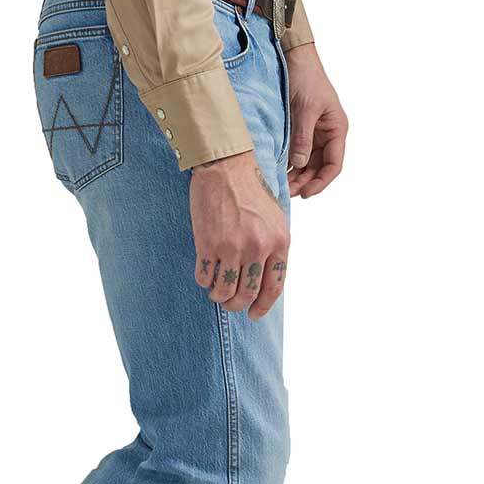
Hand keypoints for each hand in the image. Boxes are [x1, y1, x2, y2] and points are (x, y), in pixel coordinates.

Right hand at [190, 150, 289, 320]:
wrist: (225, 168)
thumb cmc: (250, 193)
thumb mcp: (275, 220)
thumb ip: (274, 249)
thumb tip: (265, 283)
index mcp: (279, 242)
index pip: (273, 288)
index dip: (262, 306)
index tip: (253, 314)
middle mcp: (258, 247)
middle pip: (247, 294)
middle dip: (236, 305)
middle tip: (230, 304)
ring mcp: (232, 247)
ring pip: (223, 291)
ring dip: (218, 296)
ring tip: (216, 291)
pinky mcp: (208, 244)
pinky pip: (204, 278)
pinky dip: (204, 281)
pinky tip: (205, 274)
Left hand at [285, 43, 347, 197]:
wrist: (294, 58)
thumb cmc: (306, 78)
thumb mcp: (305, 109)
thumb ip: (303, 138)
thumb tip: (300, 164)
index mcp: (337, 129)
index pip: (334, 164)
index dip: (321, 181)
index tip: (306, 193)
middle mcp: (327, 135)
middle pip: (319, 168)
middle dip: (305, 182)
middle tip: (286, 193)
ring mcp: (313, 134)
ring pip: (307, 164)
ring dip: (296, 177)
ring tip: (281, 187)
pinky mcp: (299, 132)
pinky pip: (297, 154)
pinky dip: (289, 165)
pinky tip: (278, 173)